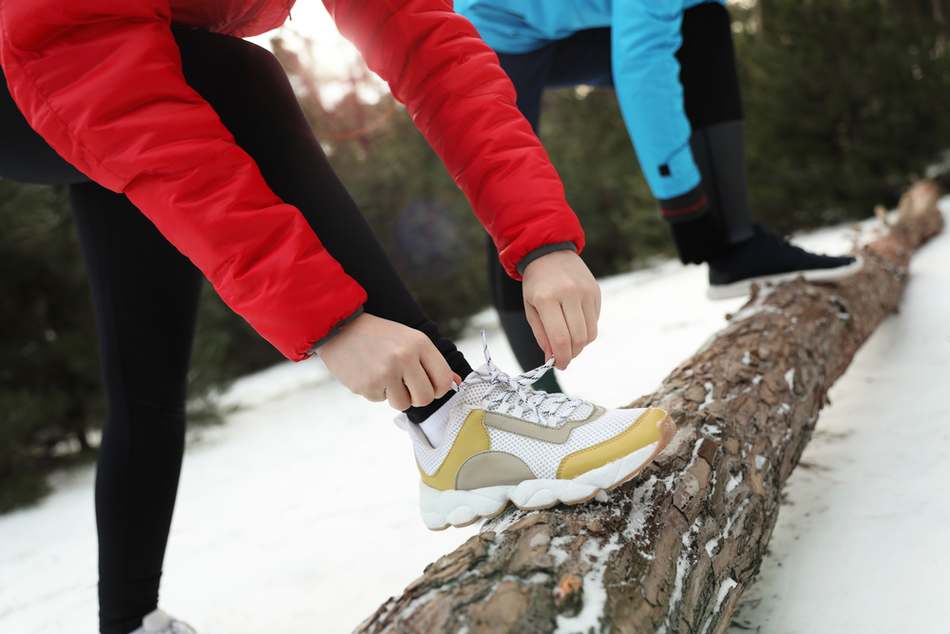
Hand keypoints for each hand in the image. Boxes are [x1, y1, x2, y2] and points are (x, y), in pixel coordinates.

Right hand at [317, 313, 458, 410]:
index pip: (444, 380)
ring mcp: (384, 373)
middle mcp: (404, 358)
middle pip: (425, 398)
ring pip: (402, 404)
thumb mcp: (409, 338)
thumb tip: (457, 382)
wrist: (339, 326)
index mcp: (419, 344)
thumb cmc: (379, 334)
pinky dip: (376, 391)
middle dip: (417, 397)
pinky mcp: (366, 385)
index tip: (430, 385)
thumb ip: (432, 361)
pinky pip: (379, 400)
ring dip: (395, 396)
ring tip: (385, 376)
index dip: (439, 388)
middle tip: (406, 386)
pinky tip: (368, 372)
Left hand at [521, 250, 600, 369]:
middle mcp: (569, 294)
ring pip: (590, 332)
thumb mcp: (531, 309)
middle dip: (572, 354)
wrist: (549, 252)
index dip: (562, 357)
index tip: (560, 365)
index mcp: (547, 299)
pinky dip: (586, 329)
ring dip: (581, 344)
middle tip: (565, 357)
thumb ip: (542, 335)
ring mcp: (585, 291)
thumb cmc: (536, 284)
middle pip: (579, 338)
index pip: (560, 338)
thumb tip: (553, 359)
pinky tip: (575, 323)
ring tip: (569, 342)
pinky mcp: (596, 291)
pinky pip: (595, 320)